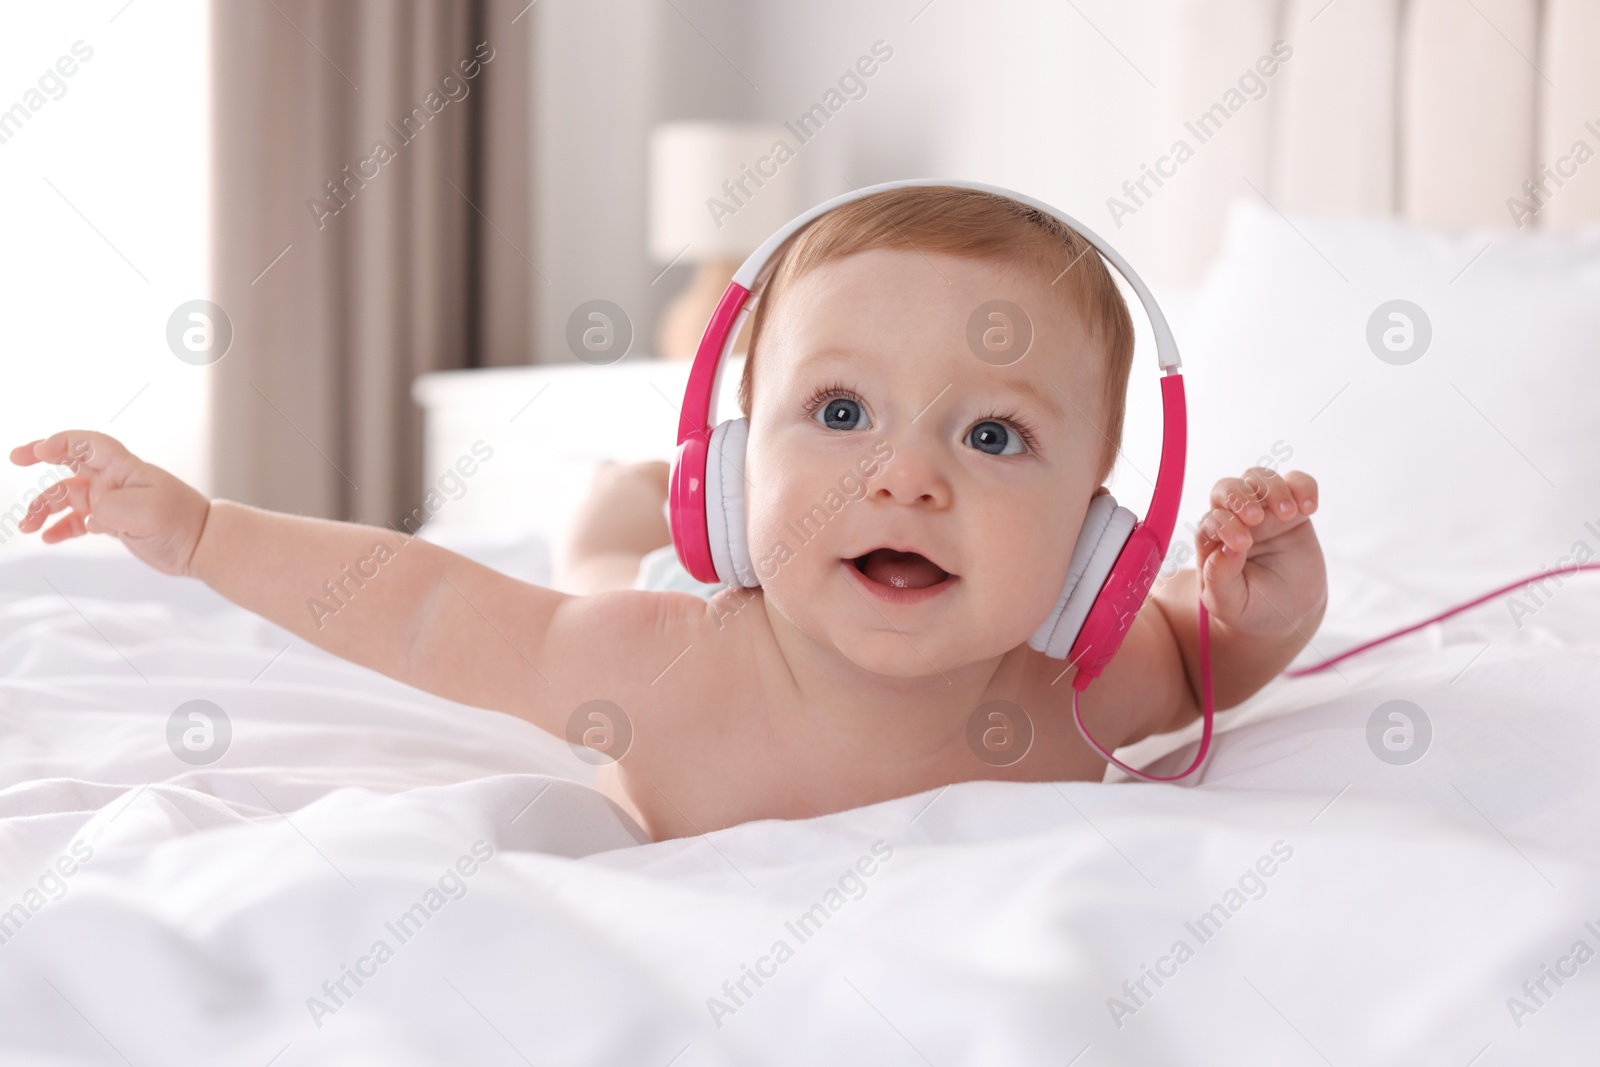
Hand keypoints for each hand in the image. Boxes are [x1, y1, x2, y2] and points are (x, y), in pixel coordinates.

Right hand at [8, 430, 211, 577]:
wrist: (203, 545)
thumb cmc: (180, 522)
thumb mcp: (143, 513)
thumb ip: (108, 509)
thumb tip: (90, 516)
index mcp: (124, 469)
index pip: (88, 445)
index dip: (62, 441)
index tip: (38, 450)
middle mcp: (115, 481)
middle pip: (71, 462)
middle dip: (42, 456)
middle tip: (15, 458)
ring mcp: (113, 501)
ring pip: (68, 496)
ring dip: (44, 508)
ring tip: (26, 526)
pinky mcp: (114, 522)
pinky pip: (79, 520)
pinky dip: (62, 527)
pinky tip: (47, 538)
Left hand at [1195, 467, 1325, 639]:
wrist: (1287, 614)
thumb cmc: (1250, 607)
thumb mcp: (1229, 603)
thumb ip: (1220, 578)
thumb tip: (1226, 548)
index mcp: (1211, 541)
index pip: (1210, 521)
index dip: (1223, 526)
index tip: (1242, 545)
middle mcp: (1233, 520)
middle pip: (1226, 488)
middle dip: (1239, 496)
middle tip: (1256, 518)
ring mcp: (1264, 511)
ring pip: (1258, 477)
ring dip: (1271, 488)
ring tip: (1287, 514)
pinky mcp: (1294, 510)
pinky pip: (1296, 482)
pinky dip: (1303, 486)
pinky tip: (1309, 508)